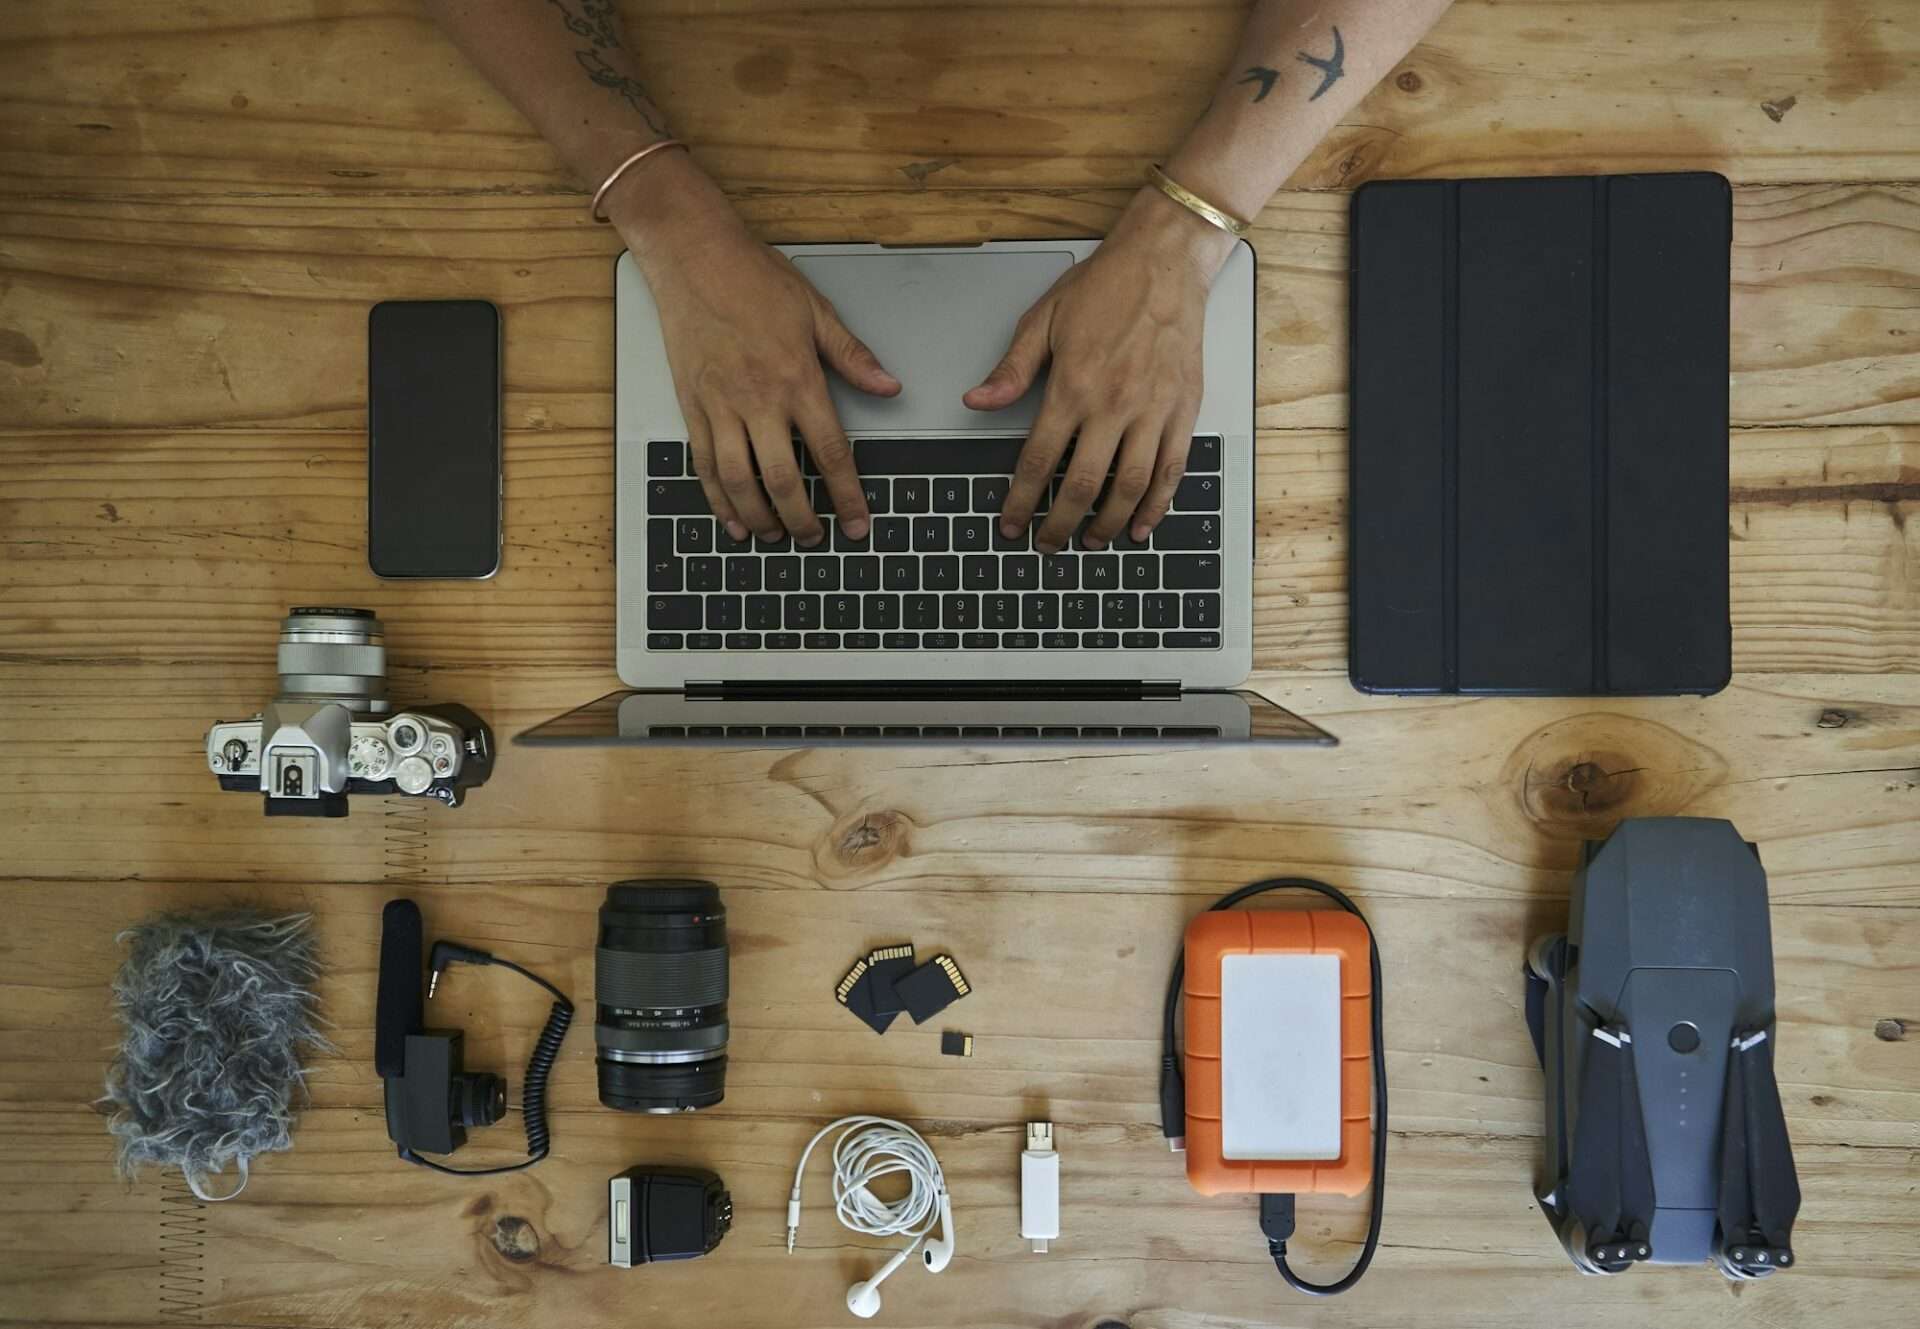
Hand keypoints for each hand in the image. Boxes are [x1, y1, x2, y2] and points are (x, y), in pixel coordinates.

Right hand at [615, 162, 897, 545]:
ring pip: (739, 481)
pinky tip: (732, 519)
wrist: (694, 256)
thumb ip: (853, 358)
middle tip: (815, 539)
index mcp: (797, 379)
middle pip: (782, 479)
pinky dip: (718, 499)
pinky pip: (704, 464)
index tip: (858, 524)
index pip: (829, 452)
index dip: (847, 495)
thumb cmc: (754, 278)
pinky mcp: (691, 406)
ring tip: (776, 536)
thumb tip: (890, 388)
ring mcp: (720, 406)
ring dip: (759, 517)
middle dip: (801, 519)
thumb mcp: (816, 313)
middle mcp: (758, 400)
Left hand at [966, 187, 1234, 553]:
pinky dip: (1156, 505)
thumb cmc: (1105, 286)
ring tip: (1090, 542)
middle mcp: (1114, 404)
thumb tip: (977, 400)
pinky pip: (1171, 469)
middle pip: (1083, 484)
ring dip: (1108, 523)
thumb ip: (1012, 369)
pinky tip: (1141, 526)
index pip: (1040, 459)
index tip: (1011, 523)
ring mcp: (1153, 410)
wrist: (1164, 261)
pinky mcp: (1183, 410)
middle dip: (1060, 523)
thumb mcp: (1044, 320)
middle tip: (1047, 544)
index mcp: (1074, 385)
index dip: (1021, 499)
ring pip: (1130, 486)